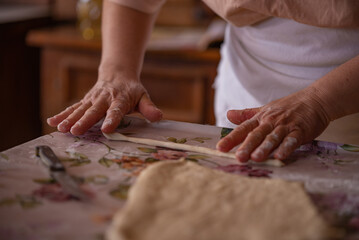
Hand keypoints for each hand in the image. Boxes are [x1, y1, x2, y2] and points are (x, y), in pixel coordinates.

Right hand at [47, 74, 161, 134]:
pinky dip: (63, 114)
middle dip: (84, 121)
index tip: (106, 129)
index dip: (112, 119)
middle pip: (94, 111)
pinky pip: (73, 107)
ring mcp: (93, 99)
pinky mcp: (85, 100)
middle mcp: (105, 98)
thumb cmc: (132, 90)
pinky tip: (52, 122)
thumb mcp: (143, 96)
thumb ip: (149, 108)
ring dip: (70, 119)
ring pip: (80, 109)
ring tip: (60, 129)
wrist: (117, 73)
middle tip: (76, 131)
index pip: (116, 110)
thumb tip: (159, 117)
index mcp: (120, 99)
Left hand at [216, 88, 330, 161]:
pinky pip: (292, 140)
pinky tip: (280, 156)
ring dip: (264, 148)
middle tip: (238, 158)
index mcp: (260, 118)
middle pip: (256, 134)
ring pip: (273, 137)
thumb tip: (228, 114)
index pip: (243, 128)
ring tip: (255, 158)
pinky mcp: (300, 130)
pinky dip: (286, 147)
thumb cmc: (288, 107)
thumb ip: (246, 114)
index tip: (220, 148)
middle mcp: (271, 121)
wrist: (315, 99)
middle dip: (246, 146)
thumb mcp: (265, 109)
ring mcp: (285, 126)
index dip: (231, 138)